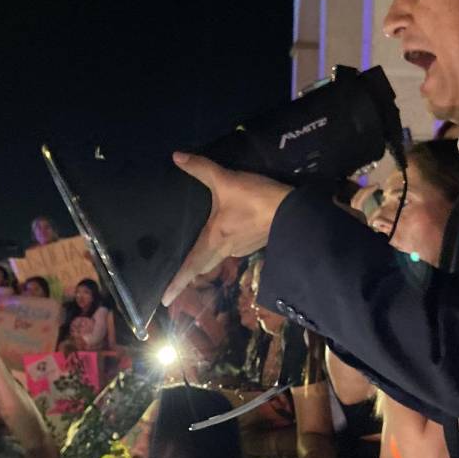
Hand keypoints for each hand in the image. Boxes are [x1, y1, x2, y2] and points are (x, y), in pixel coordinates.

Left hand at [163, 153, 292, 305]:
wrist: (293, 212)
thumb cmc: (256, 199)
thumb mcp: (227, 180)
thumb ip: (201, 168)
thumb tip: (176, 156)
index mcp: (214, 239)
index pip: (190, 266)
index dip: (176, 283)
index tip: (164, 301)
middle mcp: (226, 249)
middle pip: (203, 266)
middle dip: (189, 276)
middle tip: (176, 284)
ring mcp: (241, 248)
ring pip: (218, 257)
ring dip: (206, 261)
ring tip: (196, 259)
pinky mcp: (254, 243)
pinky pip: (232, 249)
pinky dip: (222, 248)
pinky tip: (224, 239)